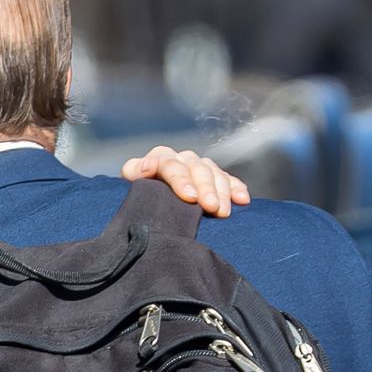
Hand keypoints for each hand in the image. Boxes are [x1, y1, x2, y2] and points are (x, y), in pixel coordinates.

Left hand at [120, 145, 250, 217]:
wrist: (144, 209)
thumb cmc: (134, 200)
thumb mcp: (128, 186)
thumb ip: (134, 173)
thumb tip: (147, 168)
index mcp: (158, 158)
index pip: (171, 163)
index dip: (181, 179)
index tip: (190, 198)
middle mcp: (180, 159)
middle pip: (196, 168)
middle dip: (206, 188)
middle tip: (212, 209)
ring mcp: (197, 167)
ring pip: (213, 173)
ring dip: (222, 191)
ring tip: (224, 212)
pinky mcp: (211, 178)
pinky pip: (227, 179)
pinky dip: (235, 189)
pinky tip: (243, 199)